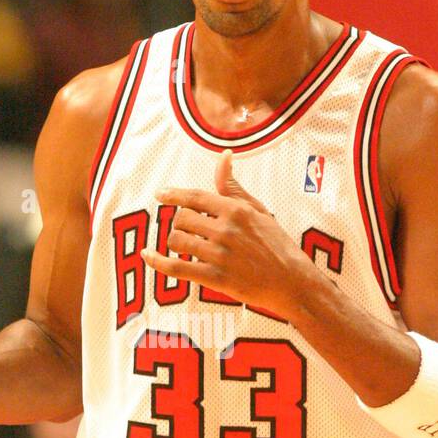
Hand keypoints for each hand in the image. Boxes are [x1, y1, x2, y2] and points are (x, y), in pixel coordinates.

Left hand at [142, 149, 315, 316]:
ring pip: (177, 241)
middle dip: (181, 223)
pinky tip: (146, 256)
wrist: (291, 282)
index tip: (161, 195)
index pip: (195, 197)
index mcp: (235, 210)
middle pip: (182, 219)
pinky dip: (157, 262)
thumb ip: (234, 186)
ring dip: (176, 241)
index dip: (173, 195)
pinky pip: (176, 268)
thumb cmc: (277, 244)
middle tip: (190, 230)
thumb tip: (224, 155)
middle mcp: (225, 230)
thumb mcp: (258, 210)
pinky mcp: (214, 278)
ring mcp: (219, 255)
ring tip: (186, 244)